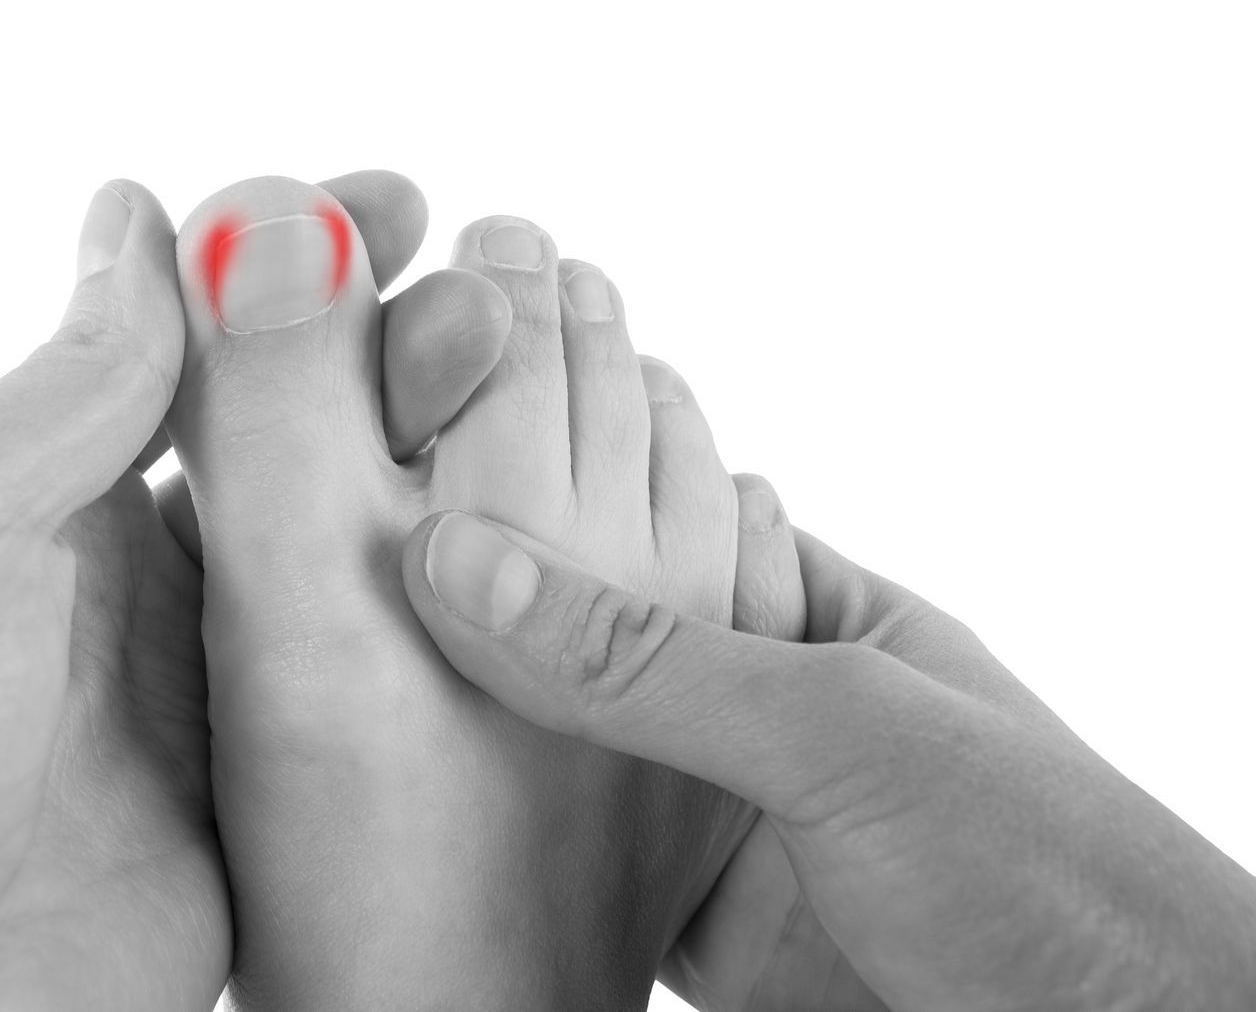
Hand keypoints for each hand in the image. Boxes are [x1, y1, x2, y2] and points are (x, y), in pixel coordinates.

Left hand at [0, 171, 510, 1011]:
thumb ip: (73, 384)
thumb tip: (142, 211)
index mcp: (64, 490)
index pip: (208, 341)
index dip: (304, 261)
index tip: (397, 206)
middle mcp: (154, 578)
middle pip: (310, 433)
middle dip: (406, 354)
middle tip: (492, 306)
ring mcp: (221, 692)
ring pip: (365, 556)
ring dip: (450, 476)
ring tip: (538, 402)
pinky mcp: (271, 805)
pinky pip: (383, 704)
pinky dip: (459, 635)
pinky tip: (532, 574)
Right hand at [398, 510, 1255, 1011]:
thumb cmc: (1051, 873)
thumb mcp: (842, 733)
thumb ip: (651, 661)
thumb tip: (466, 564)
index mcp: (817, 619)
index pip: (651, 524)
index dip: (542, 490)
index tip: (407, 455)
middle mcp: (761, 715)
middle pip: (596, 651)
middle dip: (489, 621)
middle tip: (347, 563)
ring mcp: (729, 831)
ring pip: (574, 770)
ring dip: (487, 744)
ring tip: (348, 681)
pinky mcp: (702, 943)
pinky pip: (585, 884)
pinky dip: (511, 865)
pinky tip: (423, 828)